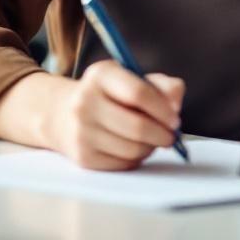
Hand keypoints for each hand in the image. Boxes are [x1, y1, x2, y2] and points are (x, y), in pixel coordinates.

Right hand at [46, 61, 184, 169]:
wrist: (64, 114)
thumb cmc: (109, 95)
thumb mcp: (132, 78)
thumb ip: (162, 85)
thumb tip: (175, 104)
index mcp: (100, 75)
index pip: (138, 93)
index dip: (163, 109)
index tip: (175, 119)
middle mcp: (85, 102)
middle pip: (137, 126)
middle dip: (162, 134)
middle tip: (171, 136)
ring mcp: (82, 131)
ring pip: (133, 149)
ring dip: (151, 147)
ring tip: (151, 140)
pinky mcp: (83, 157)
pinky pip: (123, 164)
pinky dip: (136, 159)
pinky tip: (134, 148)